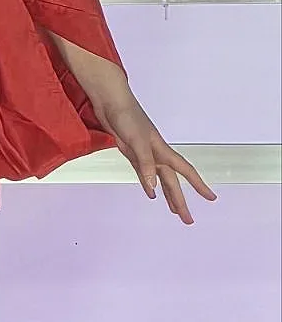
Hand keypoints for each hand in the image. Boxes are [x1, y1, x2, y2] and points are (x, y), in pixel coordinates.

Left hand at [88, 79, 216, 224]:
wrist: (110, 101)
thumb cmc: (126, 116)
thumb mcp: (137, 141)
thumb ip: (145, 164)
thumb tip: (154, 189)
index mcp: (162, 150)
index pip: (185, 171)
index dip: (199, 185)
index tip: (212, 198)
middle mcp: (156, 154)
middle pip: (172, 182)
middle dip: (180, 201)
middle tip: (188, 220)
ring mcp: (144, 154)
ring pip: (160, 180)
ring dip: (167, 195)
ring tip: (174, 211)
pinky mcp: (132, 153)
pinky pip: (145, 174)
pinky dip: (149, 185)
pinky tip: (152, 194)